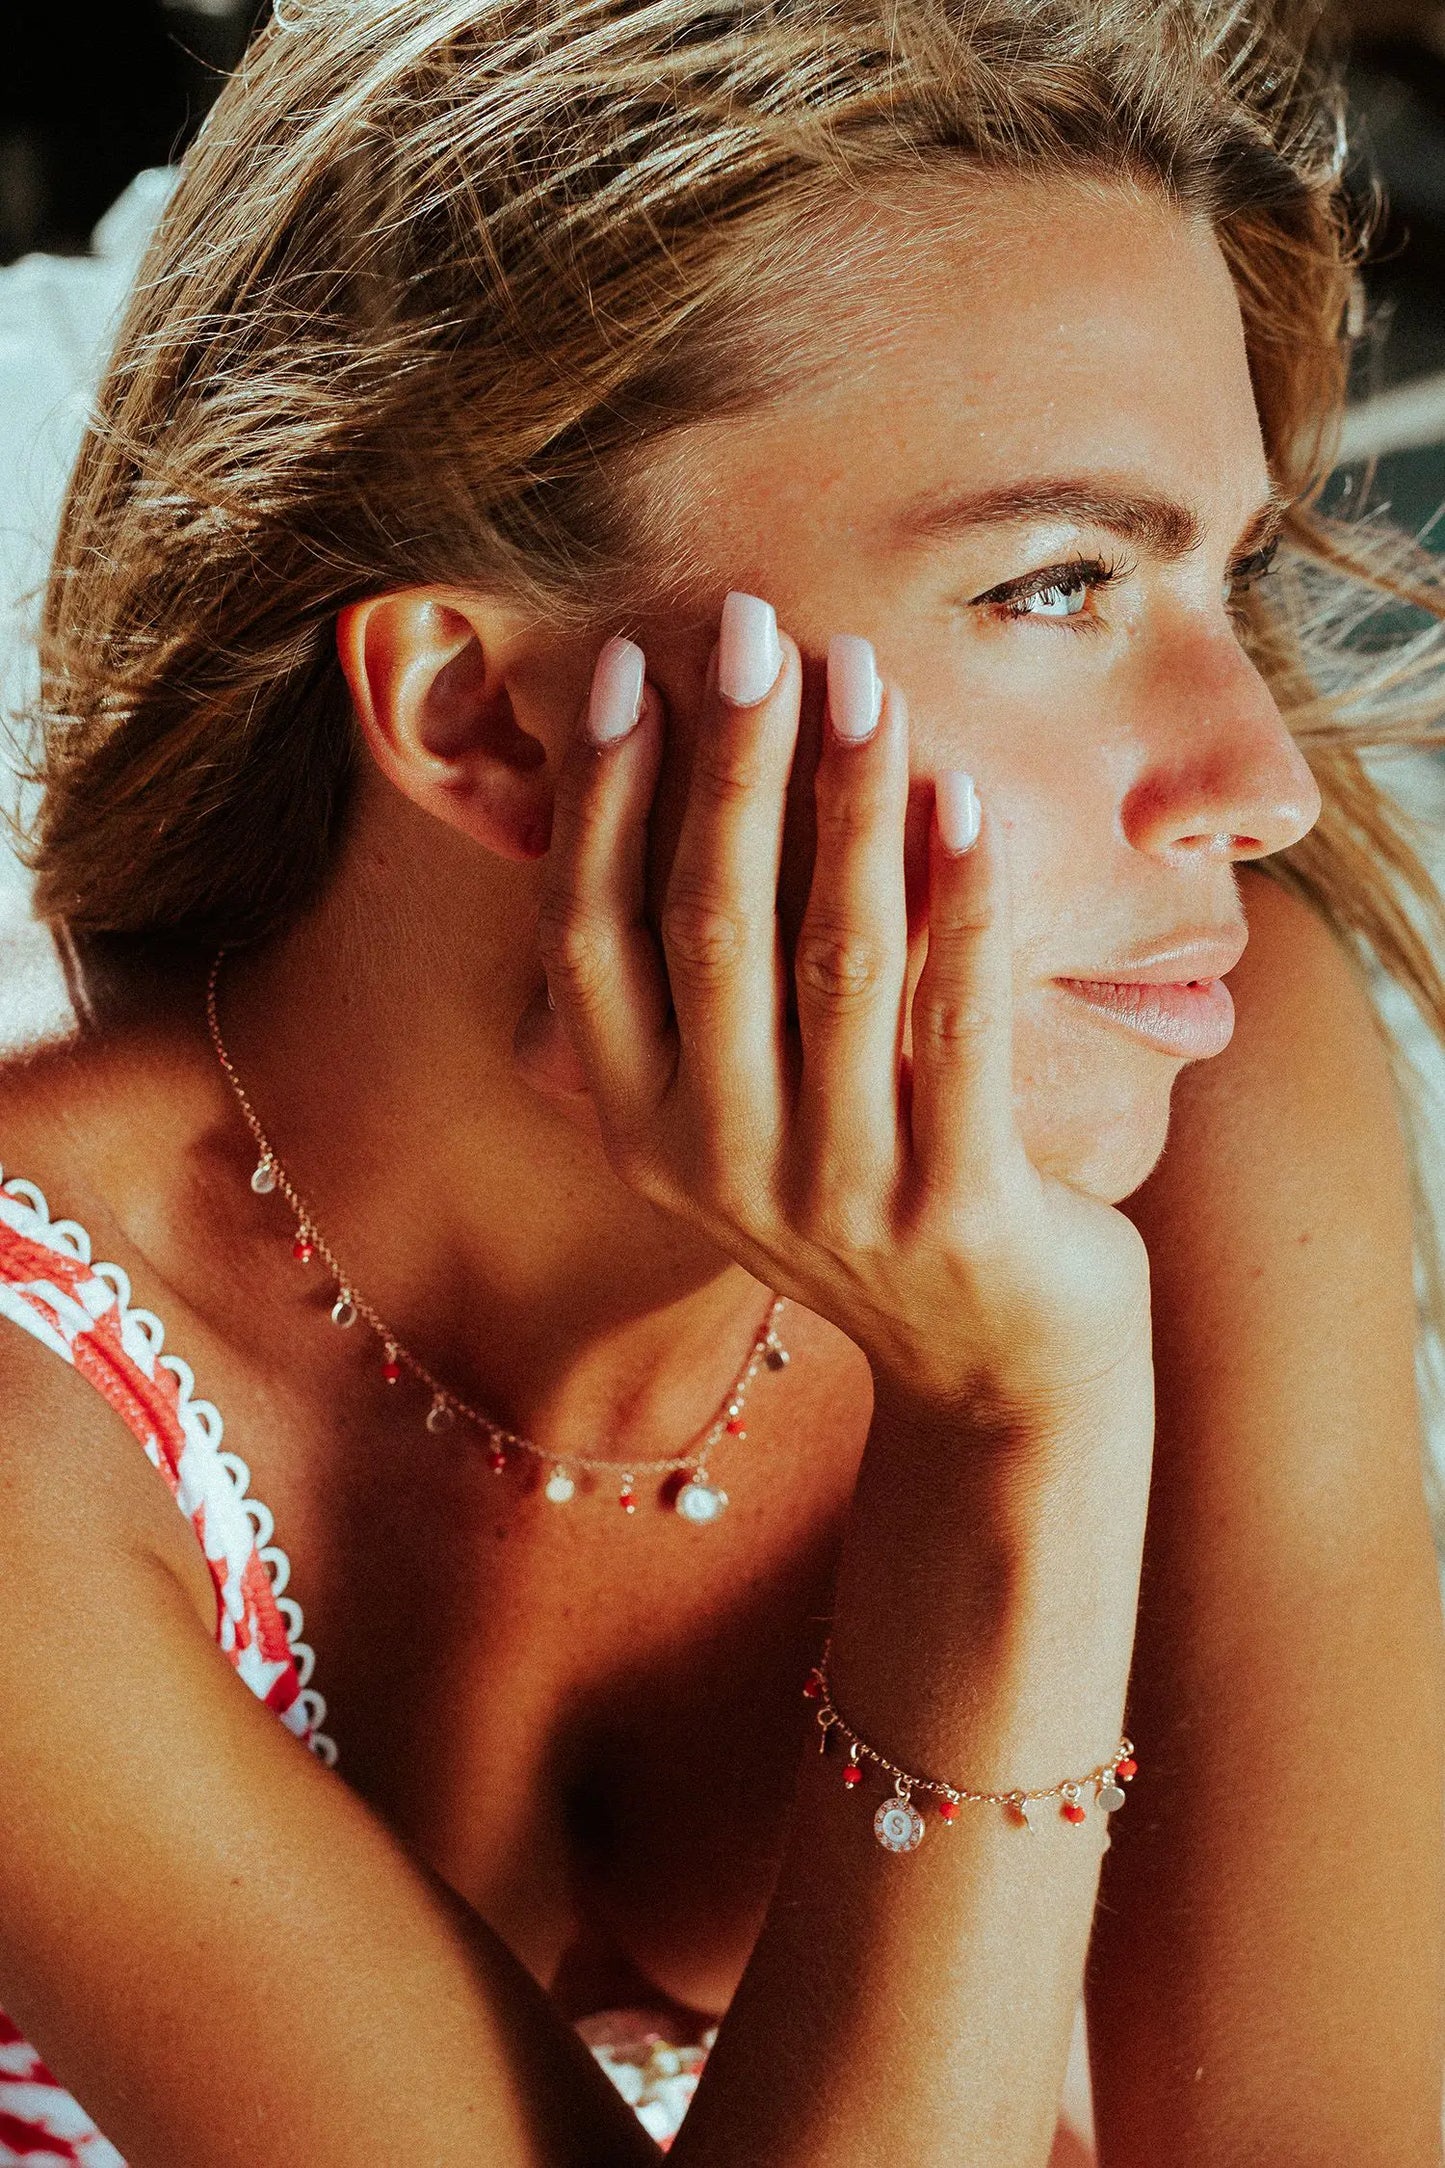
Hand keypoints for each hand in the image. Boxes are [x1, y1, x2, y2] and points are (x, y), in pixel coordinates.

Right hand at [536, 595, 1151, 1438]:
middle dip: (730, 760)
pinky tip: (962, 796)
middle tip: (753, 626)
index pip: (591, 935)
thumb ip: (696, 995)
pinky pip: (956, 1022)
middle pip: (706, 922)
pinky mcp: (957, 1208)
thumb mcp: (742, 1119)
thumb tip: (656, 785)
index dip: (604, 796)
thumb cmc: (865, 1198)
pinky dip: (959, 899)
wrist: (993, 1373)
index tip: (631, 668)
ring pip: (832, 955)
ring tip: (860, 675)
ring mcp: (836, 1192)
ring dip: (844, 798)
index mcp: (639, 1127)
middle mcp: (715, 1160)